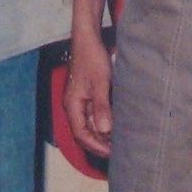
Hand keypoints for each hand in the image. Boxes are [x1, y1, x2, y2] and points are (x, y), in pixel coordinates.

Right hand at [63, 35, 113, 157]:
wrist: (88, 39)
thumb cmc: (92, 58)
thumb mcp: (100, 83)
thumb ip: (101, 107)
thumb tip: (104, 130)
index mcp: (72, 105)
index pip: (81, 134)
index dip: (96, 146)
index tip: (112, 153)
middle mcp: (73, 105)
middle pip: (83, 132)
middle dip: (99, 143)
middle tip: (117, 151)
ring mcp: (79, 100)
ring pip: (89, 124)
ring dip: (102, 134)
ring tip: (119, 141)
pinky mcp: (87, 95)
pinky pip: (93, 115)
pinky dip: (103, 122)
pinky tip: (116, 124)